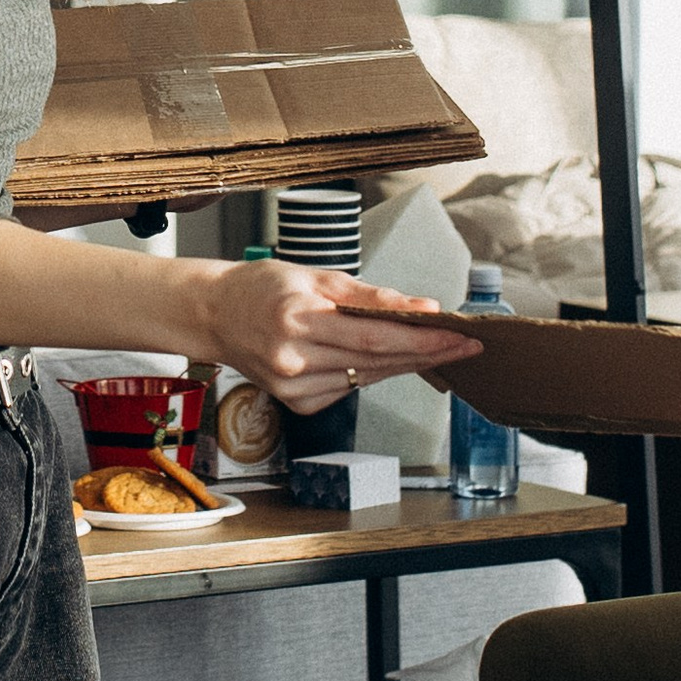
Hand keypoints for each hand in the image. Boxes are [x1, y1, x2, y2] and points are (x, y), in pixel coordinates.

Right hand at [193, 261, 477, 412]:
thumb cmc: (262, 288)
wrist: (215, 316)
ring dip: (406, 364)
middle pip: (377, 361)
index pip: (375, 336)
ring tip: (437, 350)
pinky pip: (349, 388)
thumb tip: (421, 309)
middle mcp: (293, 358)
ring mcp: (293, 387)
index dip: (422, 340)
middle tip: (465, 346)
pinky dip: (372, 373)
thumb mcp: (316, 276)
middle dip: (427, 353)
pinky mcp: (297, 404)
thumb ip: (369, 297)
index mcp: (297, 318)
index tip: (459, 335)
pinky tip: (386, 359)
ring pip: (367, 378)